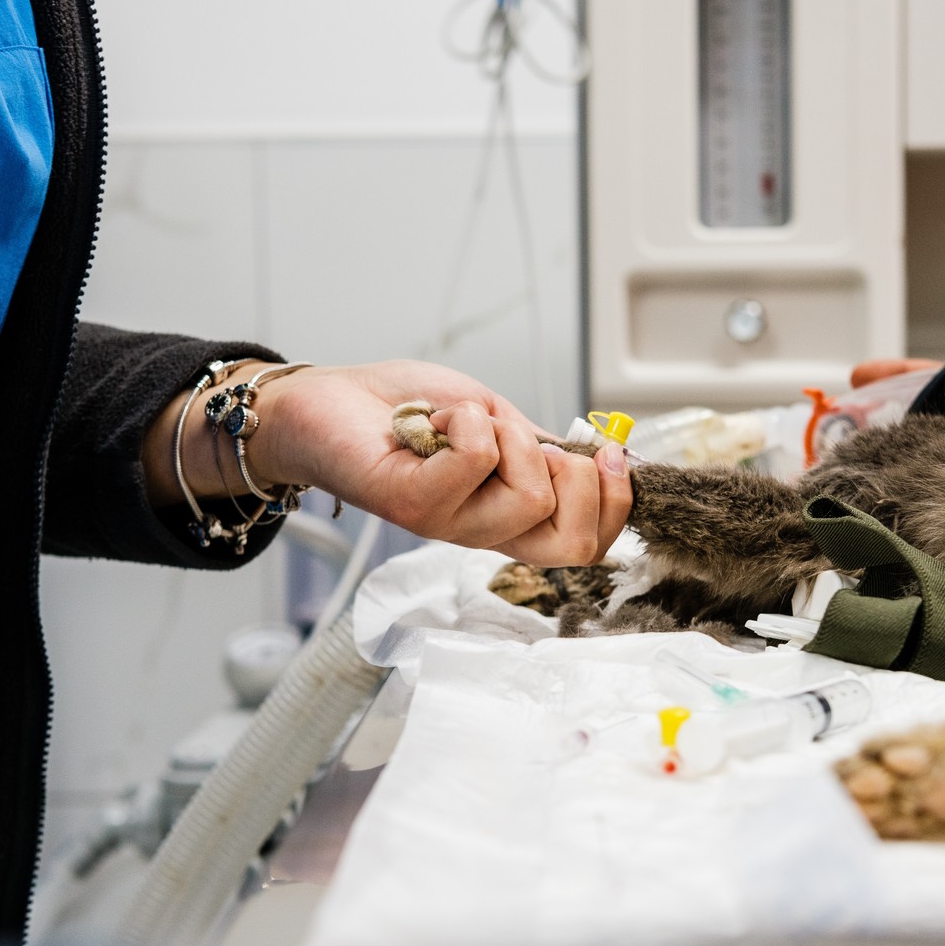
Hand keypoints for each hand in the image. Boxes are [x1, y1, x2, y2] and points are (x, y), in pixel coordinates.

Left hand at [244, 361, 631, 565]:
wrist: (327, 400)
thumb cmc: (407, 410)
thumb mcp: (498, 423)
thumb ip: (541, 447)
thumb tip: (602, 454)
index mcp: (510, 519)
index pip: (589, 545)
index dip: (616, 500)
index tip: (608, 451)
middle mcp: (483, 534)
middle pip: (574, 544)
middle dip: (579, 478)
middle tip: (527, 444)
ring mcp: (450, 526)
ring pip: (532, 493)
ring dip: (508, 434)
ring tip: (461, 423)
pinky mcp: (414, 505)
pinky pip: (477, 457)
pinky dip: (465, 419)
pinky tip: (431, 421)